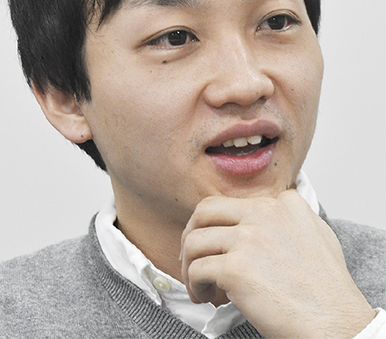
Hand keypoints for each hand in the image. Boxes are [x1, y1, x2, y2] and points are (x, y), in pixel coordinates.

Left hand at [180, 190, 374, 338]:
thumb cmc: (327, 289)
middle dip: (192, 232)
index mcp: (281, 203)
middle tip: (193, 256)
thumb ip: (291, 216)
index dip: (219, 226)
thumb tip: (274, 209)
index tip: (219, 246)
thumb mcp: (317, 234)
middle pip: (205, 210)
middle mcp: (263, 213)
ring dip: (189, 264)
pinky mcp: (236, 268)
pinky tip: (206, 297)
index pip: (232, 203)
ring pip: (193, 241)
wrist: (336, 324)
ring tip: (200, 284)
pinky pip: (196, 270)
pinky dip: (194, 286)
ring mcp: (248, 238)